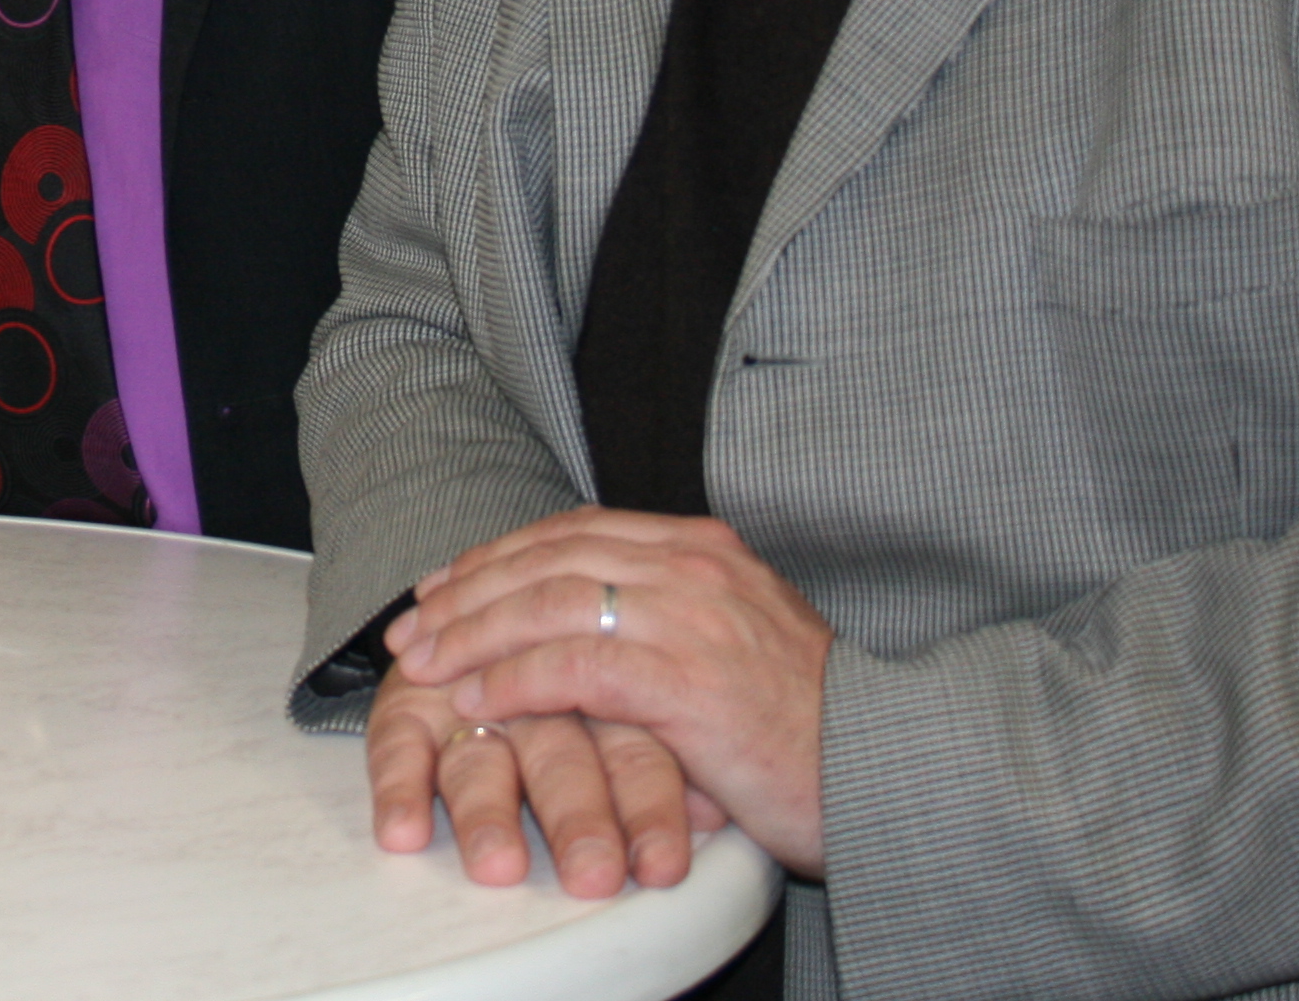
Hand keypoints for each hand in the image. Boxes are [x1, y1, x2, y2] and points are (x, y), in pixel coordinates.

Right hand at [367, 672, 717, 897]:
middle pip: (562, 752)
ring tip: (499, 868)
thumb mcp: (654, 725)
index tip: (662, 869)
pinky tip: (402, 832)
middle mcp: (540, 692)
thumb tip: (713, 806)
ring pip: (481, 757)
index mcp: (609, 682)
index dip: (651, 807)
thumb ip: (675, 765)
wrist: (499, 644)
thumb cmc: (598, 701)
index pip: (639, 746)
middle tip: (592, 873)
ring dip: (488, 814)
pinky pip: (398, 748)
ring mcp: (466, 697)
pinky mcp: (415, 705)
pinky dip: (400, 786)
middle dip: (577, 815)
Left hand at [390, 506, 831, 877]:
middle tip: (412, 624)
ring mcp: (688, 618)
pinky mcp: (683, 680)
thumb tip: (593, 627)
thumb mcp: (740, 642)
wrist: (885, 766)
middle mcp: (693, 567)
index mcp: (705, 548)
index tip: (446, 584)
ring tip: (424, 663)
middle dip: (468, 589)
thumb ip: (674, 616)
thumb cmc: (810, 724)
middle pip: (548, 557)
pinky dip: (512, 679)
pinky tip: (475, 698)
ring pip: (546, 603)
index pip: (575, 531)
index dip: (500, 556)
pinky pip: (571, 667)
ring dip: (472, 632)